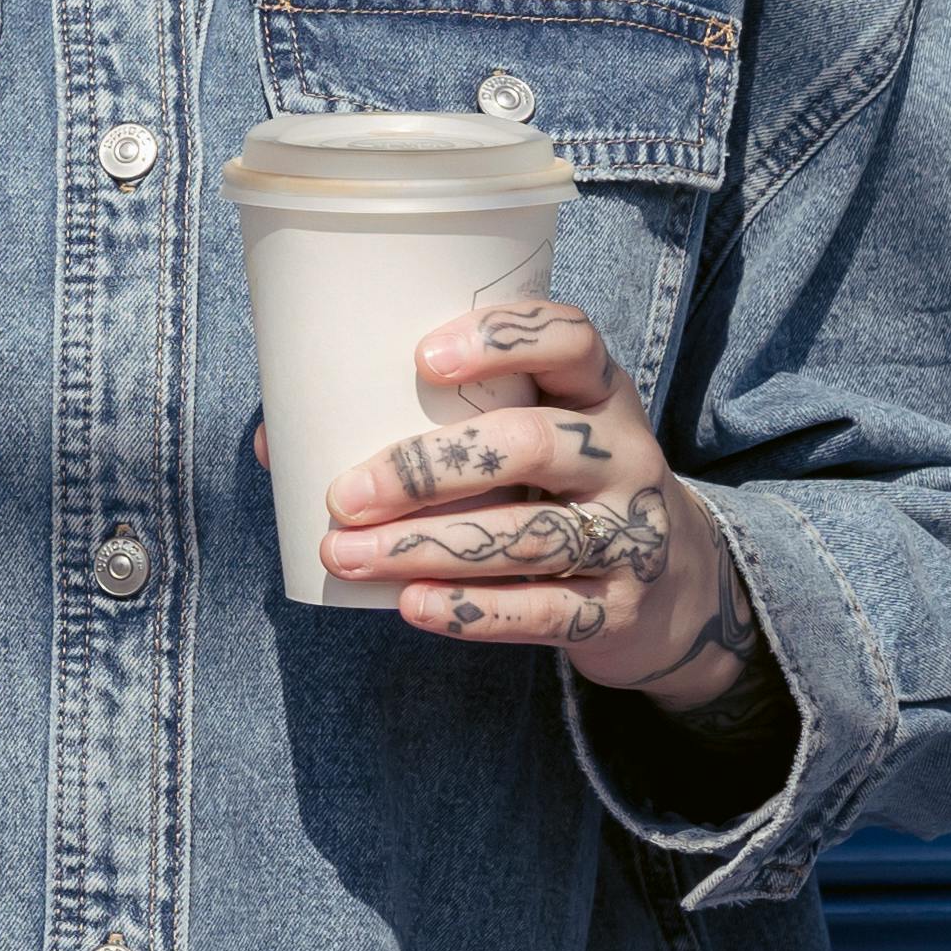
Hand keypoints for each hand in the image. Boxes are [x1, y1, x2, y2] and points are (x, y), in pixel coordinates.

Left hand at [318, 298, 771, 713]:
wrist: (677, 589)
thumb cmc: (556, 489)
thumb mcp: (525, 438)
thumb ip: (426, 426)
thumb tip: (274, 443)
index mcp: (597, 391)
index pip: (571, 338)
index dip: (501, 339)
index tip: (421, 359)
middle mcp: (624, 454)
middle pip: (532, 443)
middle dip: (426, 468)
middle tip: (345, 494)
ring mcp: (633, 535)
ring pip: (530, 535)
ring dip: (426, 547)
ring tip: (345, 555)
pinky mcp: (620, 610)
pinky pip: (545, 612)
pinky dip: (474, 610)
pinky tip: (411, 606)